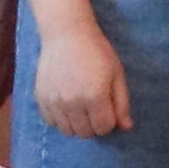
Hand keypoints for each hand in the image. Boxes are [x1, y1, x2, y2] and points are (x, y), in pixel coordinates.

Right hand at [22, 17, 126, 142]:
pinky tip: (67, 105)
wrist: (66, 34)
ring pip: (67, 131)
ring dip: (77, 124)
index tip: (109, 109)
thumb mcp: (116, 74)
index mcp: (94, 97)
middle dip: (94, 125)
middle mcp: (72, 103)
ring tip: (82, 107)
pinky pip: (51, 123)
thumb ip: (122, 103)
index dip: (110, 122)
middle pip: (85, 133)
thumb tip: (127, 127)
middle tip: (96, 108)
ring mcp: (54, 102)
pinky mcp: (41, 99)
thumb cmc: (97, 52)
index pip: (103, 128)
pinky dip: (61, 119)